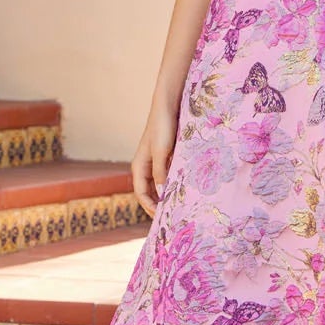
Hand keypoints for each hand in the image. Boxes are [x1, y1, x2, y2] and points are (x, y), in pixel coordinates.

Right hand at [131, 100, 178, 217]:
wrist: (169, 106)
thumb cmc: (163, 128)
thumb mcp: (161, 152)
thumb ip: (160, 173)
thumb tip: (161, 193)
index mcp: (139, 166)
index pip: (141, 194)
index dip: (150, 207)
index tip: (163, 217)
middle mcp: (146, 166)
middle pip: (149, 192)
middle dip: (158, 205)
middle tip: (171, 218)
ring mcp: (156, 162)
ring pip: (159, 185)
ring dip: (166, 196)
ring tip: (179, 208)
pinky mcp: (167, 157)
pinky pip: (168, 176)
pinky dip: (173, 185)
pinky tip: (185, 191)